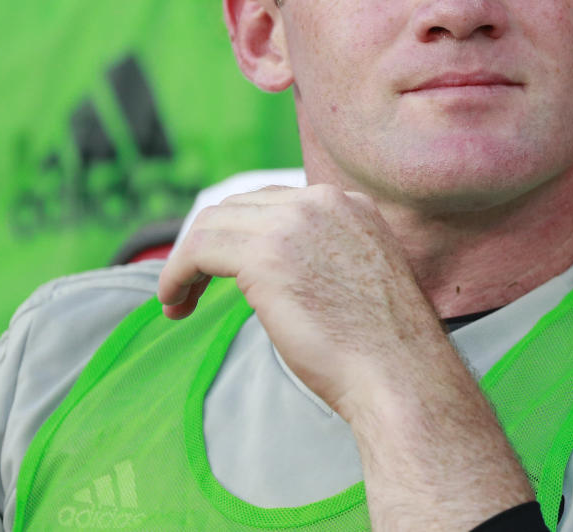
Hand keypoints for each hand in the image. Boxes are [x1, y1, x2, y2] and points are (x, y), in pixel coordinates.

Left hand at [159, 184, 428, 414]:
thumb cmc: (384, 345)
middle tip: (193, 286)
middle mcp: (322, 201)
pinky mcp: (265, 255)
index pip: (276, 201)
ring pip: (213, 223)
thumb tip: (279, 273)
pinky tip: (174, 302)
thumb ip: (327, 256)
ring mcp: (294, 223)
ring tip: (179, 298)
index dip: (242, 234)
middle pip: (239, 206)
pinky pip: (197, 250)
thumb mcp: (361, 275)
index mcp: (350, 203)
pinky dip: (175, 274)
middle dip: (209, 243)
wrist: (399, 370)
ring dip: (186, 260)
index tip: (226, 268)